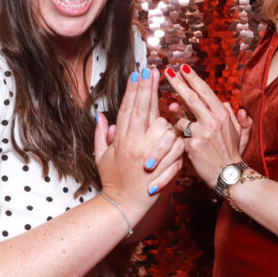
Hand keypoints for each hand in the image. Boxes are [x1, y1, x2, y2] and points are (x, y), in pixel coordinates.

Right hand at [95, 68, 183, 224]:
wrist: (125, 205)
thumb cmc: (112, 180)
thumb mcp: (101, 156)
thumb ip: (101, 134)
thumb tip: (102, 115)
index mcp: (121, 140)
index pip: (128, 108)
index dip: (134, 89)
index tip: (139, 72)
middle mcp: (136, 144)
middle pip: (145, 110)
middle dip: (149, 89)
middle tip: (154, 71)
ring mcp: (152, 153)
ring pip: (164, 125)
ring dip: (165, 118)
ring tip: (164, 113)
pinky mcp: (165, 162)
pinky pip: (176, 143)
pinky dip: (177, 137)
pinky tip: (176, 131)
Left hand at [164, 65, 250, 187]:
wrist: (228, 175)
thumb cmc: (232, 152)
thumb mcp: (239, 132)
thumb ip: (236, 117)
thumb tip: (231, 105)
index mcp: (223, 114)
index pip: (205, 91)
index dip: (193, 79)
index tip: (183, 68)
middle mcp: (213, 120)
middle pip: (192, 97)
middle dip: (178, 82)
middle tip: (167, 71)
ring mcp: (202, 132)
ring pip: (182, 115)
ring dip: (175, 111)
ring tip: (170, 104)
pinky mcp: (192, 145)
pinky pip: (179, 134)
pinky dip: (176, 132)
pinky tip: (173, 133)